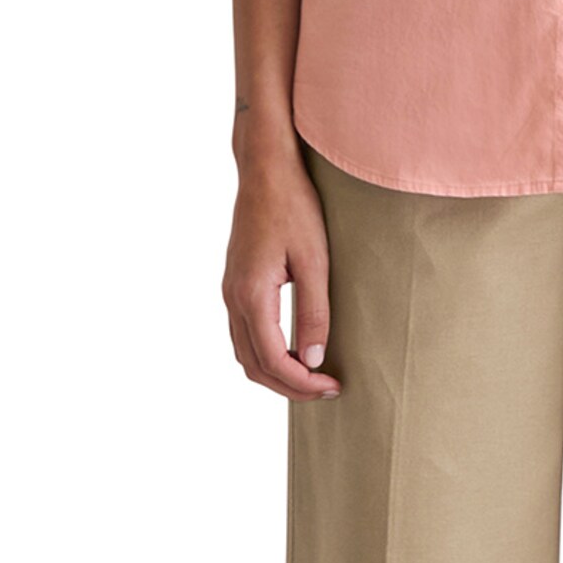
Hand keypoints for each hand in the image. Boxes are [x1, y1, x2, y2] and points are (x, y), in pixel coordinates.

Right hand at [224, 148, 341, 399]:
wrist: (265, 171)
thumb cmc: (293, 207)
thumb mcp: (315, 261)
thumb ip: (314, 312)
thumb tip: (314, 360)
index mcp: (251, 294)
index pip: (273, 360)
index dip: (302, 382)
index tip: (332, 387)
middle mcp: (233, 297)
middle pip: (253, 365)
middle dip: (288, 386)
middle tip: (326, 390)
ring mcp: (230, 291)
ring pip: (244, 353)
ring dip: (275, 373)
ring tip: (312, 377)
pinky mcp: (235, 284)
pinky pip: (244, 334)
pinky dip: (265, 354)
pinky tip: (294, 352)